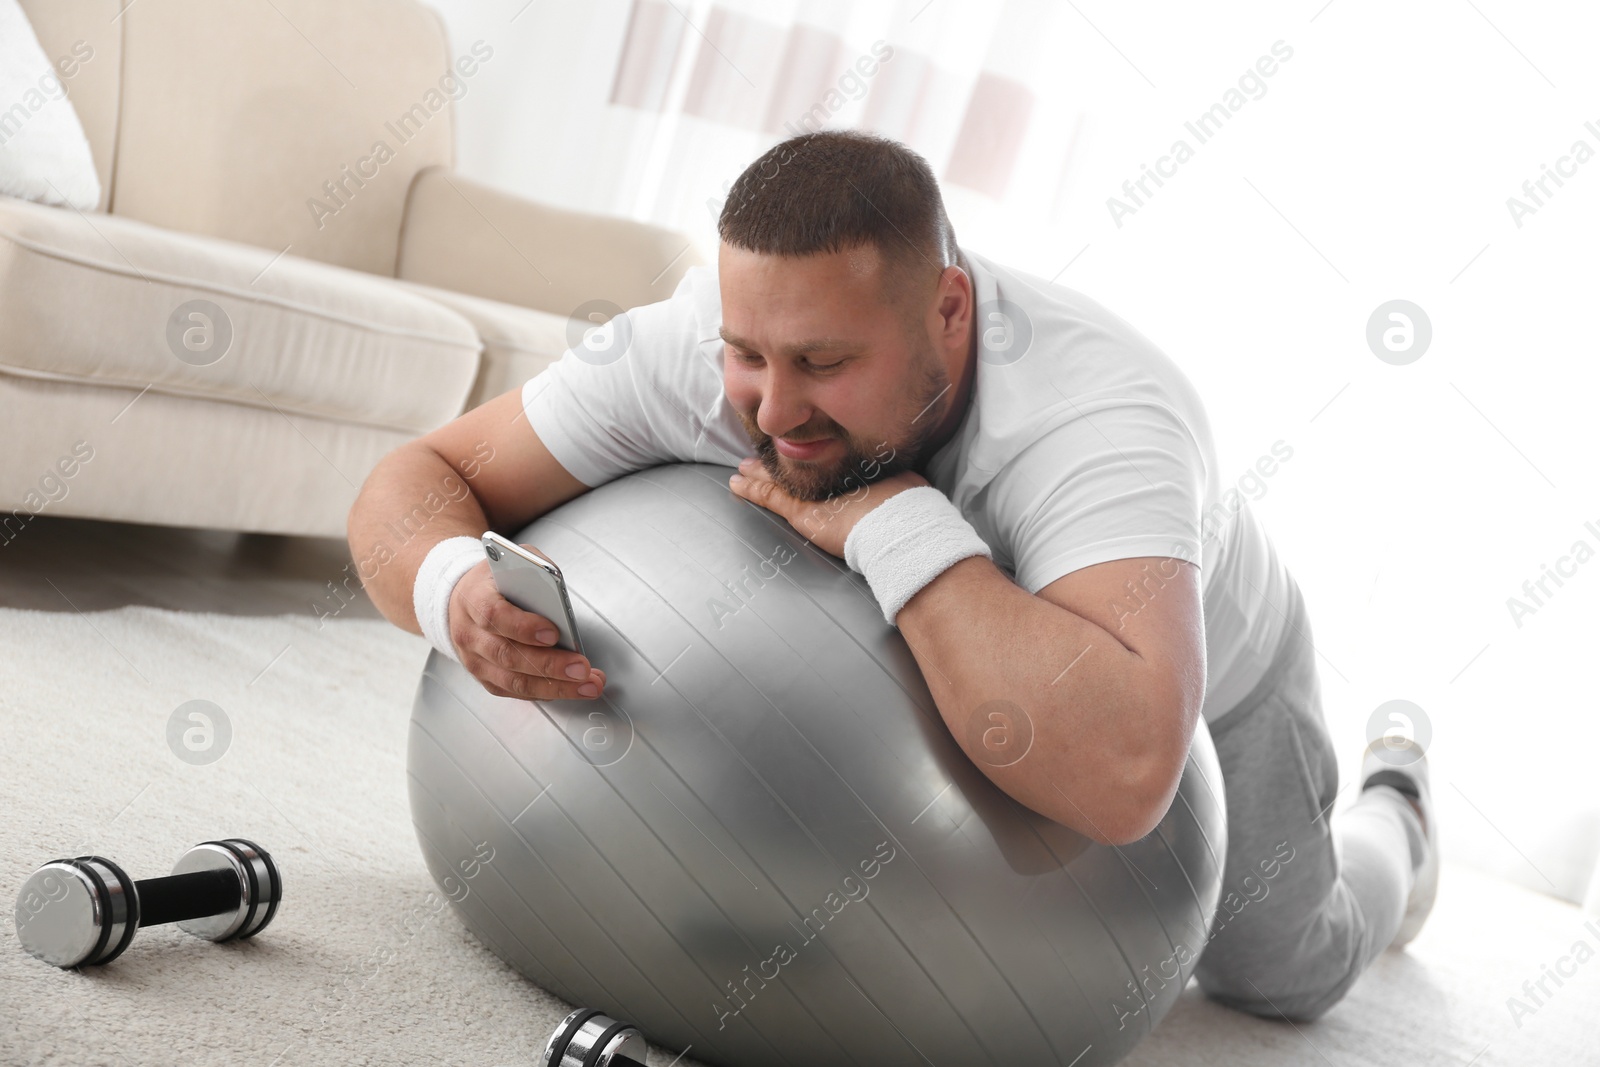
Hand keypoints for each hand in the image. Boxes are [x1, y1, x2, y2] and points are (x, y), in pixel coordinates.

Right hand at [446, 554, 605, 700]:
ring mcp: (475, 660)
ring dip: (555, 687)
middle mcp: (470, 633)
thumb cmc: (497, 581)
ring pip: (513, 681)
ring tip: (587, 685)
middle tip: (582, 668)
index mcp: (475, 599)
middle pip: (508, 655)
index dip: (523, 627)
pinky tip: (571, 688)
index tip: (554, 633)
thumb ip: (537, 571)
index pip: (494, 615)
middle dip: (550, 665)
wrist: (464, 599)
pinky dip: (546, 692)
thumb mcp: (515, 562)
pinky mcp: (485, 677)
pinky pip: (516, 691)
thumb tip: (559, 594)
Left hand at [728, 456, 928, 557]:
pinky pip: (770, 496)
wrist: (900, 525)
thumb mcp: (903, 485)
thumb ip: (897, 482)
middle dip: (777, 459)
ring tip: (743, 468)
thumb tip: (911, 488)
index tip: (793, 446)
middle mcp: (830, 475)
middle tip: (757, 456)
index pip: (820, 461)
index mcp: (850, 469)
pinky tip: (736, 483)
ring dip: (759, 473)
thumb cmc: (905, 508)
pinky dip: (752, 489)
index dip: (804, 453)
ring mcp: (815, 493)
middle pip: (798, 465)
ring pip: (780, 478)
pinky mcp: (801, 512)